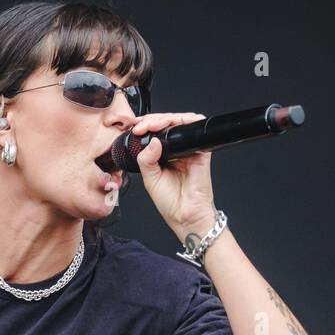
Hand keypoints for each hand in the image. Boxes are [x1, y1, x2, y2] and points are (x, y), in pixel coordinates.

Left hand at [130, 111, 216, 241]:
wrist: (185, 215)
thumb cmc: (170, 202)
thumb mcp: (149, 178)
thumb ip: (146, 158)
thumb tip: (152, 140)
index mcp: (163, 156)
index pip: (154, 133)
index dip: (144, 126)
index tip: (134, 129)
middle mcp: (177, 150)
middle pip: (166, 123)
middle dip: (151, 120)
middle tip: (140, 126)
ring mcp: (188, 149)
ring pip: (178, 122)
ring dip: (163, 119)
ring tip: (150, 127)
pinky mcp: (200, 150)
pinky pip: (194, 129)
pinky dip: (182, 122)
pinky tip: (167, 129)